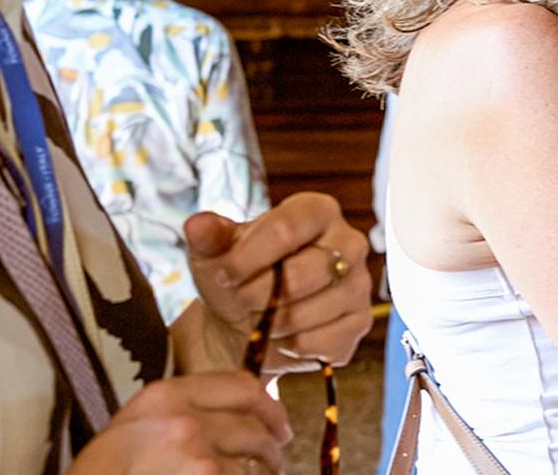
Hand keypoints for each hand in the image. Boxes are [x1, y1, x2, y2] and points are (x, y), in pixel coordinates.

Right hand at [68, 372, 289, 474]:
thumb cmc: (103, 473)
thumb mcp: (134, 429)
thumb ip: (180, 415)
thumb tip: (237, 421)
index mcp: (164, 395)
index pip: (240, 385)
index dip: (268, 405)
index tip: (277, 423)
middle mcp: (184, 418)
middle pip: (254, 423)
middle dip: (272, 445)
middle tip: (275, 459)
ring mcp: (196, 455)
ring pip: (254, 462)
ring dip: (262, 474)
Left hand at [185, 192, 373, 372]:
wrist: (251, 317)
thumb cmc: (238, 276)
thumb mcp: (215, 252)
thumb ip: (208, 236)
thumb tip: (197, 226)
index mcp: (318, 210)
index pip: (286, 230)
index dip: (247, 259)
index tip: (224, 276)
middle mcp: (349, 242)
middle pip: (299, 276)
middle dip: (257, 297)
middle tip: (239, 302)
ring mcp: (359, 284)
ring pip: (308, 313)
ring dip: (272, 325)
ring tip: (261, 317)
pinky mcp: (360, 323)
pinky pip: (319, 343)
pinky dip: (289, 346)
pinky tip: (281, 335)